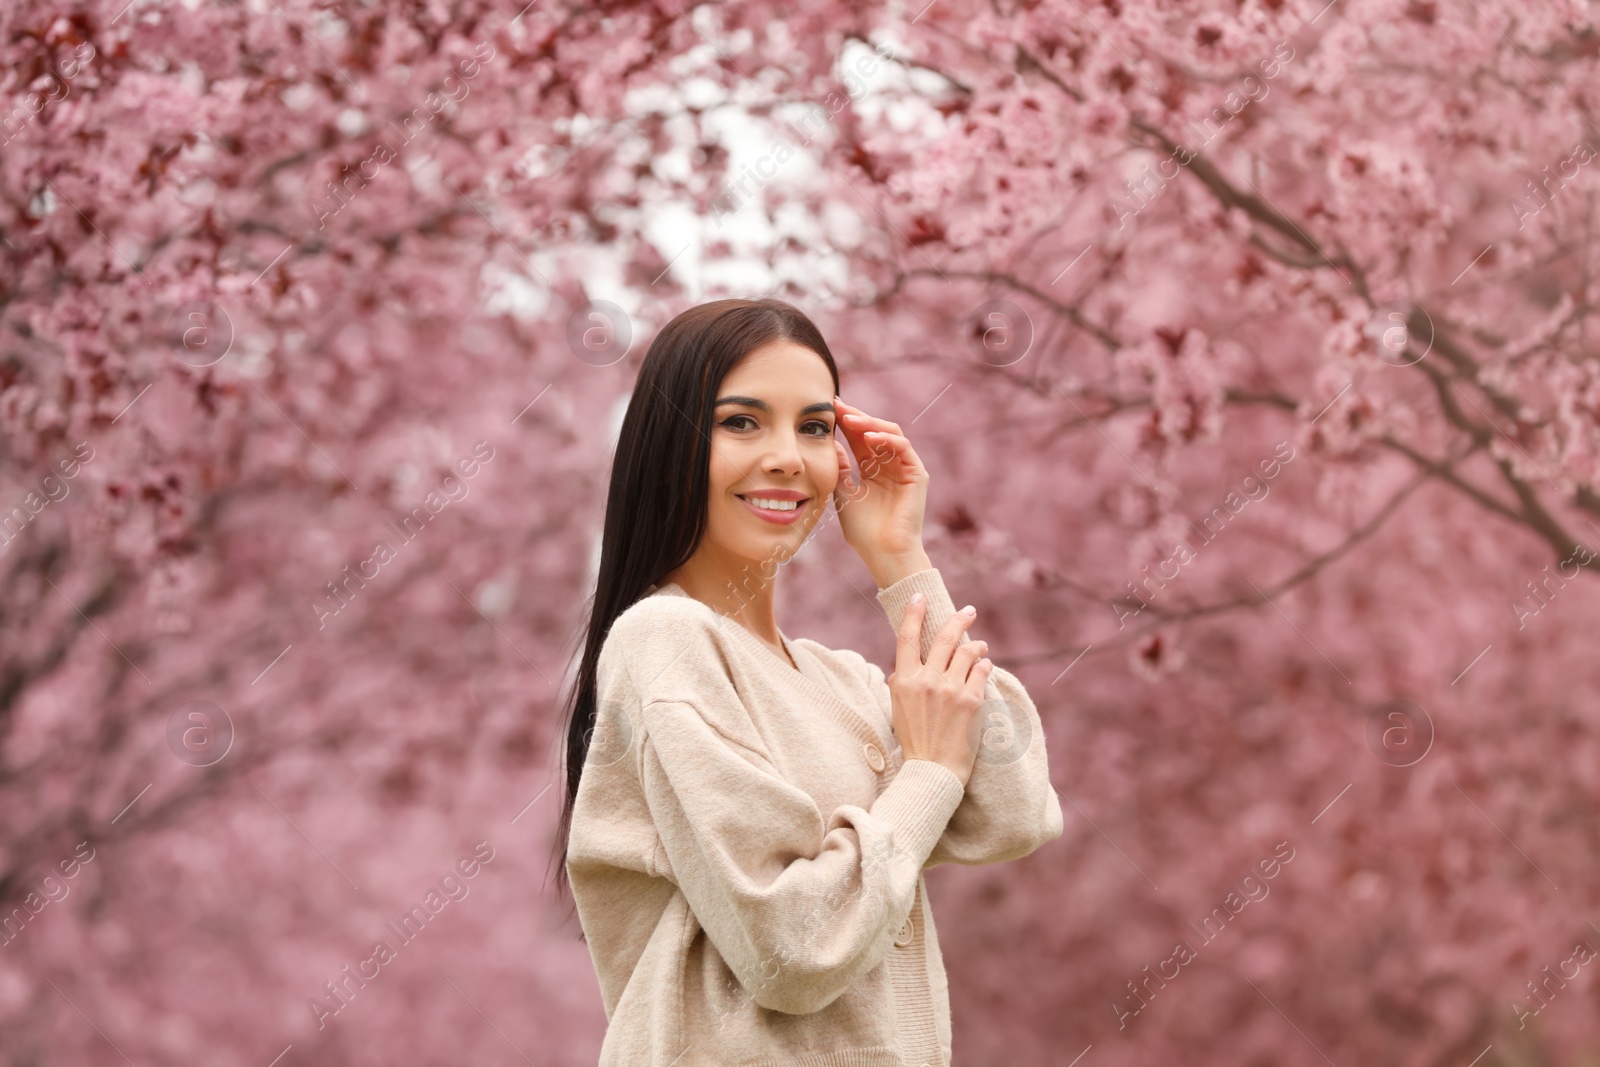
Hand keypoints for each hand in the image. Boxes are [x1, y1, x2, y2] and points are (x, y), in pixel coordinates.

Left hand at [832, 398, 927, 571]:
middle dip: (856, 417)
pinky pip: (903, 447)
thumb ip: (841, 469)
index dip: (846, 423)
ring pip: (890, 433)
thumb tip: (833, 444)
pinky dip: (886, 438)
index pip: (859, 439)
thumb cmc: (864, 531)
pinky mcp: (916, 474)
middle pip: (874, 431)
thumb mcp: (844, 494)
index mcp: (873, 470)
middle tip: (837, 406)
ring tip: (849, 418)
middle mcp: (890, 466)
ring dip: (869, 423)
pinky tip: (868, 436)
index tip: (828, 410)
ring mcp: (905, 468)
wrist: (883, 553)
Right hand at [887, 596, 991, 787]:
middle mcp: (927, 680)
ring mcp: (950, 689)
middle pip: (943, 638)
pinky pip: (982, 670)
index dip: (913, 614)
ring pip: (968, 651)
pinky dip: (984, 664)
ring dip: (976, 645)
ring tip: (981, 646)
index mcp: (904, 681)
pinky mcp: (971, 700)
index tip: (919, 597)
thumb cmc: (914, 741)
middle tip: (969, 611)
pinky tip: (985, 665)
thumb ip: (901, 683)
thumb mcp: (898, 709)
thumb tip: (903, 667)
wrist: (932, 771)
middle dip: (958, 619)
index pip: (906, 638)